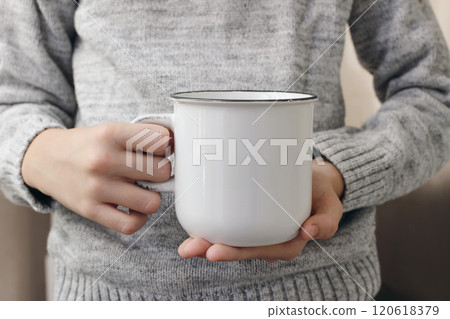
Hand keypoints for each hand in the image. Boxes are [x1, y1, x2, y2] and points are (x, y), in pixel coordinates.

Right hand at [22, 122, 171, 233]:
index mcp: (111, 133)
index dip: (166, 146)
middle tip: (151, 171)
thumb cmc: (87, 145)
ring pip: (152, 201)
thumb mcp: (110, 129)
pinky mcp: (91, 210)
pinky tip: (133, 207)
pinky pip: (131, 224)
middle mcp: (104, 160)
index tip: (159, 149)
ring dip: (152, 197)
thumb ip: (141, 135)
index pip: (161, 140)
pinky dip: (138, 218)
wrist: (44, 159)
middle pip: (162, 171)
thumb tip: (176, 144)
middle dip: (161, 172)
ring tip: (142, 190)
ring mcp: (97, 187)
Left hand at [178, 159, 343, 261]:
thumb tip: (310, 232)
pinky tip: (193, 223)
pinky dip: (210, 224)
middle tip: (190, 248)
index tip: (214, 251)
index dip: (236, 253)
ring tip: (186, 244)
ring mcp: (256, 228)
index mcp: (286, 242)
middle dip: (212, 250)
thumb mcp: (330, 205)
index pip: (260, 251)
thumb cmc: (320, 193)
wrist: (313, 180)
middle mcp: (268, 239)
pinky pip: (229, 223)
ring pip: (231, 238)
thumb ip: (327, 220)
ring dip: (206, 242)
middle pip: (239, 248)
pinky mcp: (248, 215)